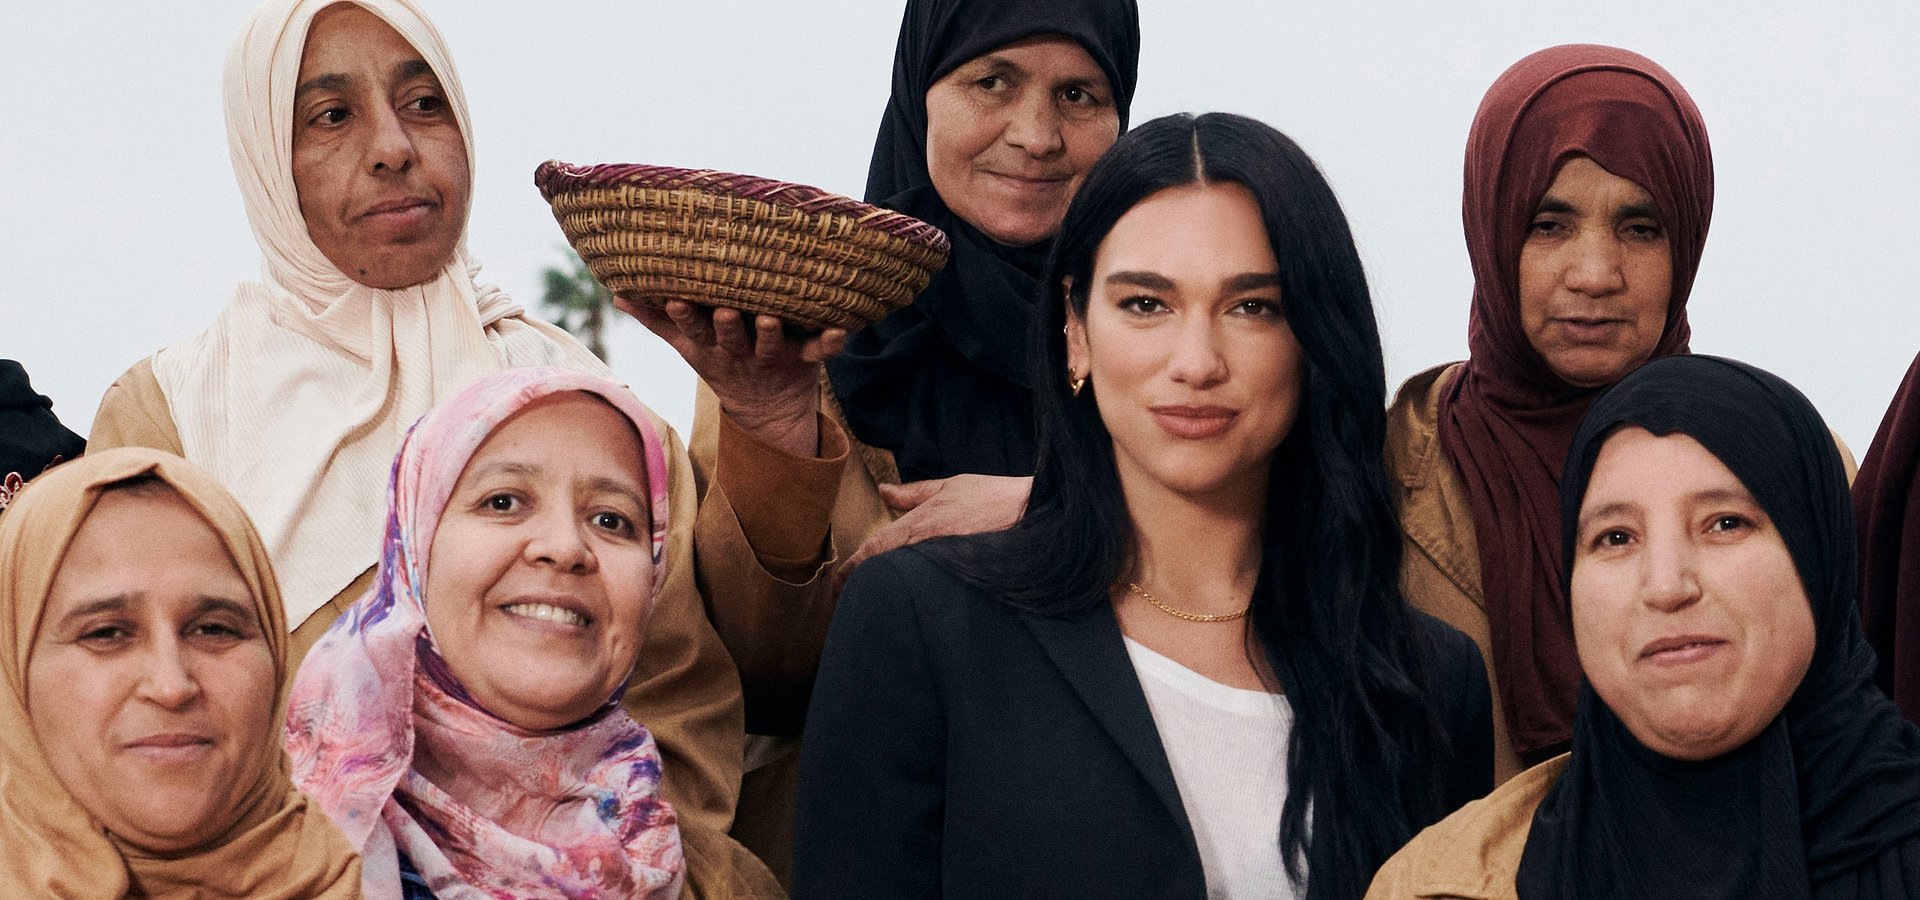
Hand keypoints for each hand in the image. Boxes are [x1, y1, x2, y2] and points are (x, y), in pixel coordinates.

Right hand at [622, 299, 846, 457]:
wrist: (768, 410)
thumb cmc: (725, 362)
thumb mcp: (689, 347)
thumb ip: (657, 321)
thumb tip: (617, 292)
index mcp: (713, 349)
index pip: (694, 332)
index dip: (685, 318)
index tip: (675, 300)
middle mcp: (742, 353)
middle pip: (732, 340)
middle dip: (726, 327)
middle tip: (723, 310)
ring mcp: (774, 357)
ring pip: (771, 345)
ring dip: (770, 333)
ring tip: (768, 317)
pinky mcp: (805, 359)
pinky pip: (819, 351)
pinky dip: (830, 343)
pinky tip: (841, 330)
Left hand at [835, 474, 1033, 590]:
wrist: (1038, 516)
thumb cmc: (995, 498)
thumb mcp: (951, 486)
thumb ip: (914, 492)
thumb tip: (885, 491)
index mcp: (920, 524)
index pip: (875, 550)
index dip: (852, 569)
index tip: (839, 584)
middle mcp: (927, 548)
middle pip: (884, 573)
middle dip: (867, 586)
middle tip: (852, 599)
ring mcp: (943, 568)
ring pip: (905, 585)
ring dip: (890, 593)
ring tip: (876, 604)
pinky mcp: (961, 582)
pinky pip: (930, 592)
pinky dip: (917, 597)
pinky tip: (913, 604)